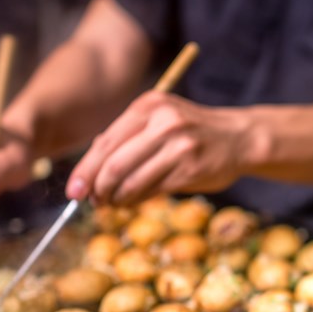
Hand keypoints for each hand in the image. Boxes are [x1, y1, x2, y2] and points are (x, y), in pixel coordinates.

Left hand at [66, 91, 256, 205]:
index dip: (85, 170)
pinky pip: (152, 191)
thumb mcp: (159, 120)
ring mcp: (178, 146)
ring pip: (132, 181)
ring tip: (112, 205)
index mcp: (148, 106)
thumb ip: (127, 138)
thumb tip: (89, 169)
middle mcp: (163, 122)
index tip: (73, 191)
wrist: (238, 137)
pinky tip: (132, 203)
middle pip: (114, 164)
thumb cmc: (191, 132)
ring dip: (116, 199)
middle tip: (93, 202)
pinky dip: (136, 201)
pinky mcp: (190, 169)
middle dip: (97, 189)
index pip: (105, 143)